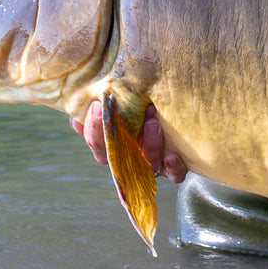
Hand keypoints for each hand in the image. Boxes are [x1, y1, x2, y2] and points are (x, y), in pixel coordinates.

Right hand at [70, 100, 187, 183]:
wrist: (178, 98)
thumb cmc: (141, 95)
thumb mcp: (120, 93)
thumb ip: (103, 97)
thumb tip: (89, 99)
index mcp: (113, 141)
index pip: (97, 143)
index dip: (93, 129)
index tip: (97, 105)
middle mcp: (131, 157)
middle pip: (118, 159)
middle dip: (118, 137)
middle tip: (122, 110)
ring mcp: (152, 163)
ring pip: (147, 165)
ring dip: (148, 146)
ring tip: (152, 122)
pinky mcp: (175, 167)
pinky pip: (175, 175)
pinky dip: (173, 168)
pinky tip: (172, 156)